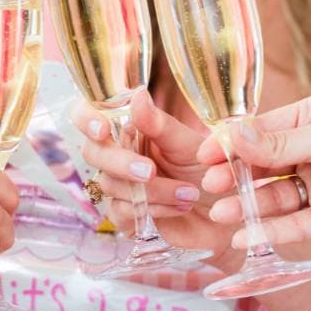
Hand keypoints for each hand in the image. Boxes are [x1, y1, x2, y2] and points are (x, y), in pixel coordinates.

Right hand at [71, 91, 239, 260]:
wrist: (225, 213)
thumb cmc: (207, 171)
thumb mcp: (188, 144)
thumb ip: (159, 124)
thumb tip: (137, 95)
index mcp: (128, 128)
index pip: (86, 114)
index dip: (86, 118)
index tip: (102, 130)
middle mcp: (117, 153)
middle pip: (93, 153)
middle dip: (121, 163)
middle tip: (150, 171)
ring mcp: (118, 185)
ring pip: (110, 185)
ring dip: (152, 190)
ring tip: (189, 193)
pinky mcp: (124, 215)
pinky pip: (122, 211)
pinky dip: (154, 209)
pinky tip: (180, 208)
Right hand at [199, 94, 310, 247]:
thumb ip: (275, 143)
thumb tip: (231, 135)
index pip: (261, 131)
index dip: (231, 143)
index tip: (203, 154)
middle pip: (263, 165)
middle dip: (235, 175)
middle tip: (209, 185)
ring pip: (274, 197)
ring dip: (246, 205)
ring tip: (220, 212)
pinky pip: (293, 225)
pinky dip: (268, 230)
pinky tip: (243, 234)